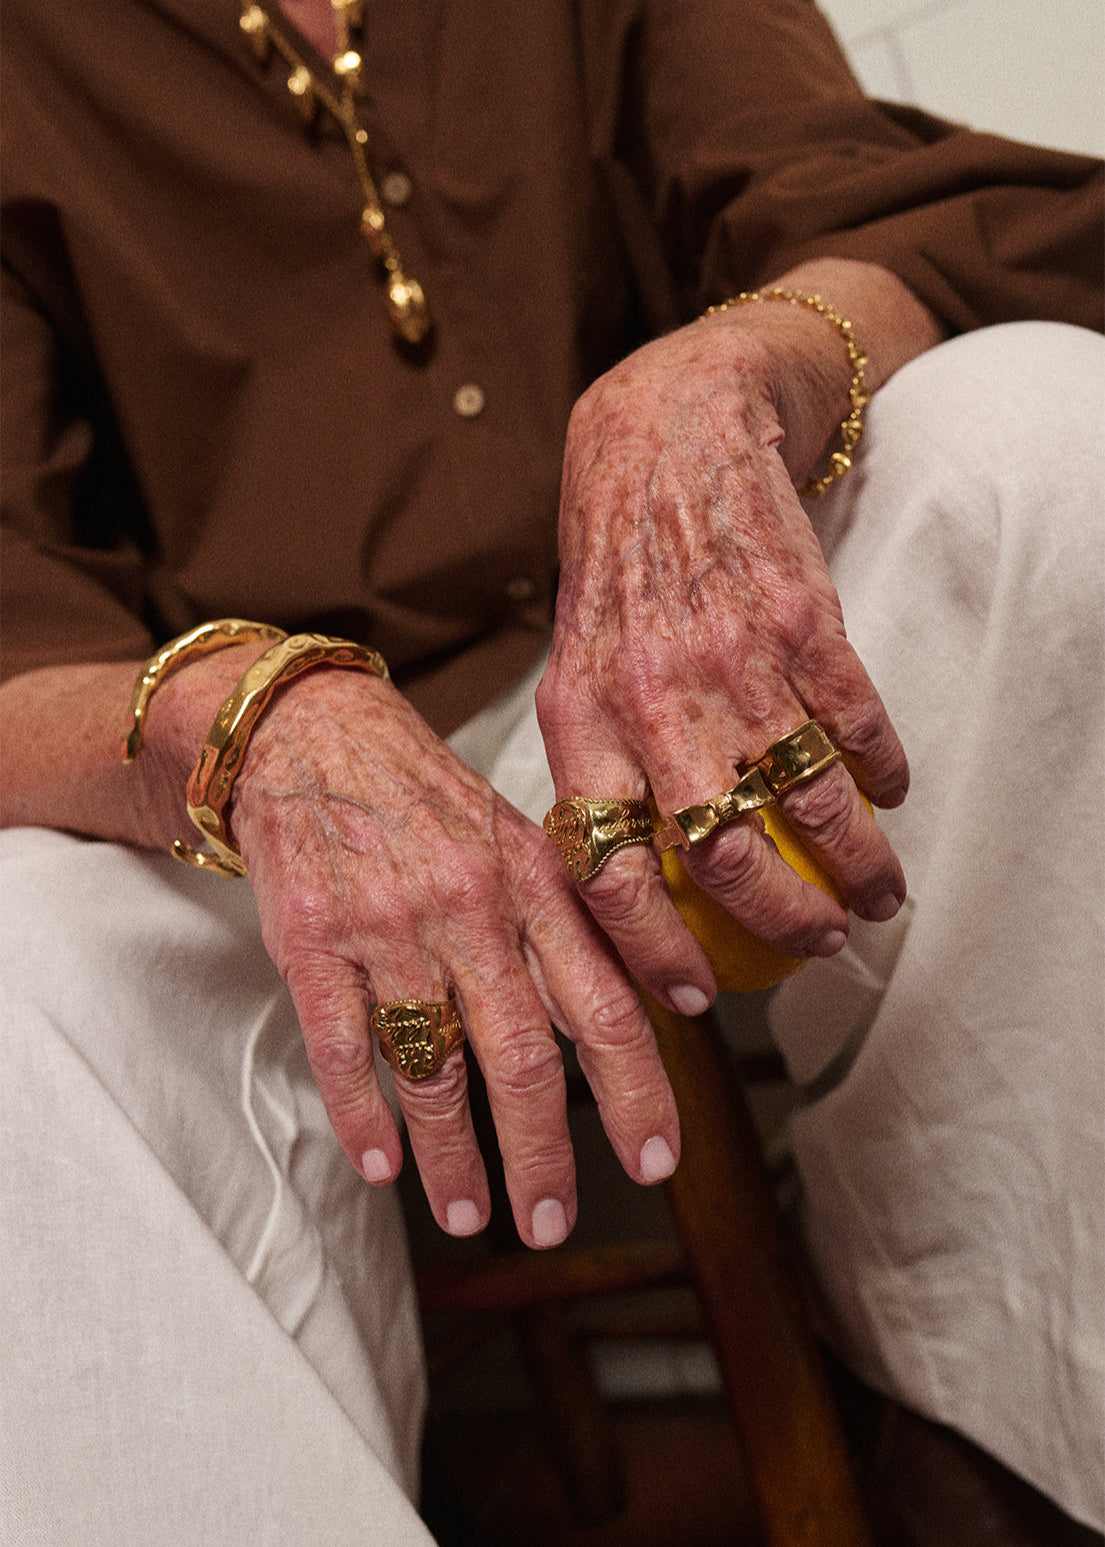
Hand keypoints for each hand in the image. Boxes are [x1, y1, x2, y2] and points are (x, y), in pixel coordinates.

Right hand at [230, 666, 679, 1247]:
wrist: (313, 735)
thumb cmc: (429, 800)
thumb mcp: (521, 840)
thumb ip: (576, 924)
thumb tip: (660, 1005)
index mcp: (536, 883)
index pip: (604, 1005)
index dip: (638, 1091)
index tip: (656, 1161)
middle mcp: (472, 907)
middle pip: (523, 1058)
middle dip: (543, 1158)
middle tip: (551, 1223)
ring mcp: (390, 926)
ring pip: (433, 1067)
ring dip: (455, 1158)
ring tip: (471, 1216)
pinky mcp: (312, 941)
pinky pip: (343, 1047)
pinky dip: (365, 1117)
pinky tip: (382, 1167)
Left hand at [536, 301, 909, 1014]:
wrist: (665, 432)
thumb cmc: (616, 569)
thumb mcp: (573, 666)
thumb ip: (599, 763)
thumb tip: (630, 881)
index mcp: (578, 721)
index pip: (603, 869)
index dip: (651, 950)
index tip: (698, 998)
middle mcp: (649, 697)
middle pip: (722, 855)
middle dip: (784, 921)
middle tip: (822, 943)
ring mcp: (729, 655)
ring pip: (808, 800)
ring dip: (859, 862)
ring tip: (881, 891)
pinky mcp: (800, 614)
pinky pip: (857, 722)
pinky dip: (884, 770)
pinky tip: (891, 787)